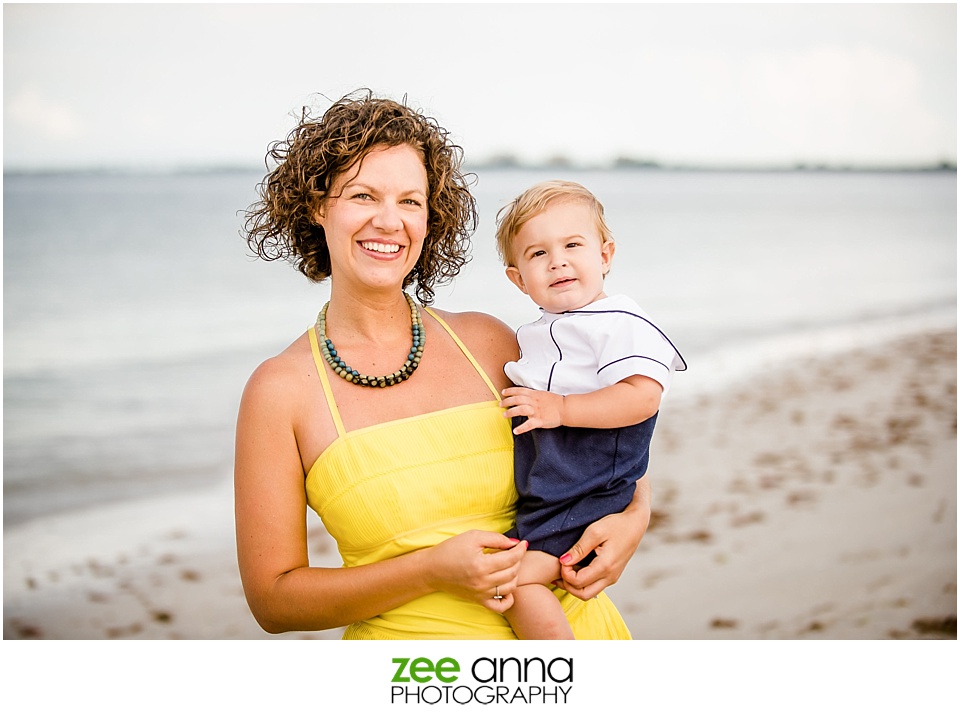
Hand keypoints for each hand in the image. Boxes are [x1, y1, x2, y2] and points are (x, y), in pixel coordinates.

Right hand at [422, 530, 526, 611]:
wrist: (432, 569)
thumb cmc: (451, 549)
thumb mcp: (473, 537)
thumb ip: (496, 538)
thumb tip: (515, 544)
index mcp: (481, 564)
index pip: (511, 559)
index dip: (521, 550)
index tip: (523, 543)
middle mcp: (483, 582)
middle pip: (512, 572)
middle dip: (518, 560)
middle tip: (514, 552)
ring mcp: (481, 594)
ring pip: (510, 587)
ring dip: (515, 575)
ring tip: (509, 565)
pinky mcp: (478, 600)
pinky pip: (500, 606)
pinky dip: (509, 599)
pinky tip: (507, 587)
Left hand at [500, 387, 564, 433]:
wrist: (565, 408)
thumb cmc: (555, 402)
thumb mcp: (543, 394)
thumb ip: (533, 395)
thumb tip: (524, 396)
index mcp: (535, 394)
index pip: (520, 391)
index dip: (510, 391)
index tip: (503, 392)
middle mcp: (534, 402)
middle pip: (517, 399)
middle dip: (507, 401)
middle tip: (500, 404)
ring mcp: (536, 411)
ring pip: (521, 410)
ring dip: (511, 412)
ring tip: (505, 415)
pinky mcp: (540, 420)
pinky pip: (529, 424)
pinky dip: (521, 428)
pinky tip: (515, 431)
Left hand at [555, 479, 651, 599]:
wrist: (635, 524)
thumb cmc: (616, 525)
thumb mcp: (595, 531)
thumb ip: (579, 549)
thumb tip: (563, 562)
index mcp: (605, 566)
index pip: (578, 582)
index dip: (565, 573)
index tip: (562, 559)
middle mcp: (610, 576)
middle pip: (583, 594)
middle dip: (568, 585)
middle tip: (561, 569)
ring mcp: (612, 577)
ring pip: (588, 593)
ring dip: (574, 585)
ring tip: (566, 569)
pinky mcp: (612, 575)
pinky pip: (594, 586)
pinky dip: (582, 582)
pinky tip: (576, 568)